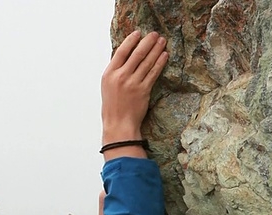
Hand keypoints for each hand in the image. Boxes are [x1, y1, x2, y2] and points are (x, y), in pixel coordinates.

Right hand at [100, 31, 167, 159]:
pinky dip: (160, 63)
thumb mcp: (108, 86)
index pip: (121, 52)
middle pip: (136, 54)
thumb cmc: (113, 106)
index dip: (130, 41)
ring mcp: (132, 83)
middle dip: (147, 42)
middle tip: (154, 34)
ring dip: (156, 49)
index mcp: (108, 74)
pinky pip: (154, 73)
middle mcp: (120, 77)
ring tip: (162, 41)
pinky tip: (164, 55)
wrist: (118, 125)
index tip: (138, 33)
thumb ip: (116, 71)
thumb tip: (126, 56)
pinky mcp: (143, 90)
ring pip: (147, 62)